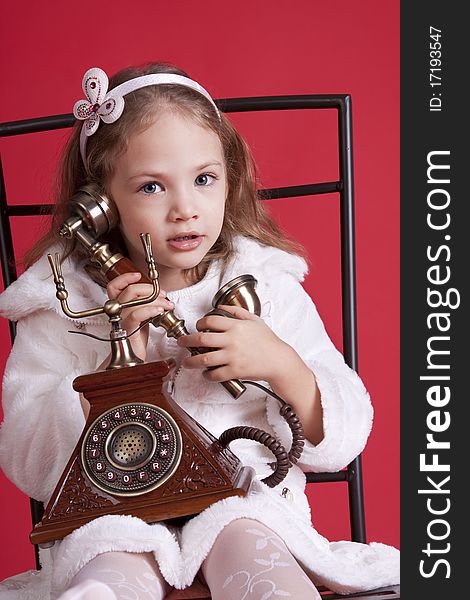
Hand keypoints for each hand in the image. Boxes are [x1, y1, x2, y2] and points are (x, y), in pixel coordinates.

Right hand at [107, 272, 173, 359]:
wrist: (133, 359)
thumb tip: (159, 293)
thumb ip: (145, 303)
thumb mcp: (143, 316)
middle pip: (128, 290)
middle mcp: (118, 312)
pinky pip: (136, 315)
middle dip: (149, 289)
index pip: (114, 286)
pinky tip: (159, 312)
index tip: (138, 275)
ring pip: (134, 301)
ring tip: (167, 305)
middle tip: (163, 294)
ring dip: (155, 299)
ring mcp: (121, 321)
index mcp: (120, 307)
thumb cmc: (137, 338)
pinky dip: (150, 310)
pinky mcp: (127, 331)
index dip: (124, 278)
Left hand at [177, 304, 291, 383]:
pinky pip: (215, 374)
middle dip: (187, 341)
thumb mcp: (254, 320)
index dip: (199, 323)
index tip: (196, 327)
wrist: (279, 360)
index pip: (210, 321)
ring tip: (187, 362)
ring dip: (191, 361)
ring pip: (204, 358)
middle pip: (201, 339)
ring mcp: (232, 357)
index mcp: (235, 326)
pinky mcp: (235, 371)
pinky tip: (206, 374)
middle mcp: (231, 340)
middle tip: (181, 343)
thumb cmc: (268, 340)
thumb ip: (237, 311)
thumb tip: (221, 307)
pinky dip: (208, 375)